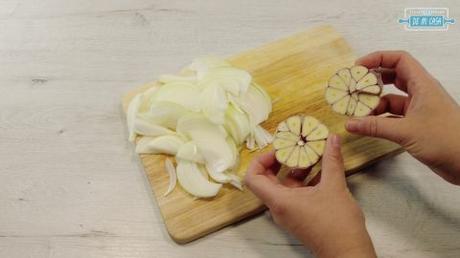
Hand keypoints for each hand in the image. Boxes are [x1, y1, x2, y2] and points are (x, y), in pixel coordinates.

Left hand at [245, 135, 375, 257]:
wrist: (348, 253)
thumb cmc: (338, 225)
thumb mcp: (335, 187)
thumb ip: (332, 160)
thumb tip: (332, 139)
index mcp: (280, 201)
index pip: (253, 178)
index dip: (261, 160)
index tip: (279, 150)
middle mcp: (279, 208)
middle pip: (268, 180)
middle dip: (280, 161)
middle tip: (295, 148)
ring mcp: (289, 213)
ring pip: (285, 186)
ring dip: (297, 170)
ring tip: (313, 155)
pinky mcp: (300, 216)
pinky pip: (295, 194)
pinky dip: (305, 181)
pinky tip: (323, 170)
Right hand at [346, 51, 459, 184]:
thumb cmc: (444, 140)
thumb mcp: (406, 131)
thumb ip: (375, 127)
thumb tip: (349, 123)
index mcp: (423, 85)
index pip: (399, 60)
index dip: (377, 58)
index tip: (357, 68)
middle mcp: (421, 93)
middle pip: (393, 76)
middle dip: (373, 81)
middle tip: (353, 88)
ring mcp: (419, 109)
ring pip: (391, 99)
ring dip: (374, 104)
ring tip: (356, 112)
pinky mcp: (417, 125)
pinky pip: (394, 116)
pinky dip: (380, 119)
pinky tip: (367, 126)